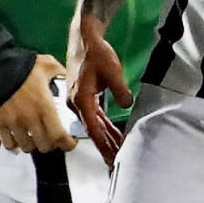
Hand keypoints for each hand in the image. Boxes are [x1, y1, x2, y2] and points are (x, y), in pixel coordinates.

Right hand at [0, 53, 78, 152]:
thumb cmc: (21, 66)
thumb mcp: (47, 65)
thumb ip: (61, 73)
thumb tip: (70, 79)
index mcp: (45, 106)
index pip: (59, 136)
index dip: (67, 144)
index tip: (70, 142)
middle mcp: (30, 118)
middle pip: (44, 146)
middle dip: (52, 144)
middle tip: (53, 138)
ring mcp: (14, 123)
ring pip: (27, 147)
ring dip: (34, 144)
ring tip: (36, 137)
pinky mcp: (0, 123)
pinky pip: (9, 144)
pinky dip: (15, 144)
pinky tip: (19, 138)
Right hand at [65, 11, 132, 158]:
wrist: (85, 39)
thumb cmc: (97, 53)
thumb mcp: (112, 70)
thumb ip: (120, 89)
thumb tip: (126, 104)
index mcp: (81, 99)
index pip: (93, 128)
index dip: (103, 144)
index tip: (110, 158)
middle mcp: (77, 104)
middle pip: (93, 130)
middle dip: (105, 146)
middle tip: (114, 162)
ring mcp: (79, 101)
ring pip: (94, 124)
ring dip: (105, 137)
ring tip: (117, 152)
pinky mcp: (84, 97)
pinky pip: (95, 116)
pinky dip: (104, 126)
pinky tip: (112, 134)